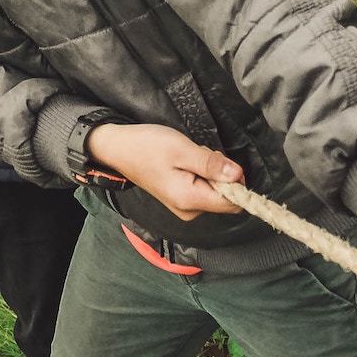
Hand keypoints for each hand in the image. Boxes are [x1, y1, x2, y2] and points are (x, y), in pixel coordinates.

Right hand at [86, 123, 243, 219]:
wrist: (118, 148)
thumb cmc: (146, 146)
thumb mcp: (182, 149)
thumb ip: (211, 164)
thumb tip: (238, 176)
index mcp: (190, 200)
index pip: (232, 203)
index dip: (237, 183)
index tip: (224, 163)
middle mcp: (189, 210)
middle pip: (225, 198)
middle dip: (221, 173)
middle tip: (199, 154)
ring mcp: (184, 207)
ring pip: (215, 191)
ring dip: (210, 171)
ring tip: (188, 155)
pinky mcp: (181, 199)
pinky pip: (204, 189)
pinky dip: (201, 173)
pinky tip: (185, 160)